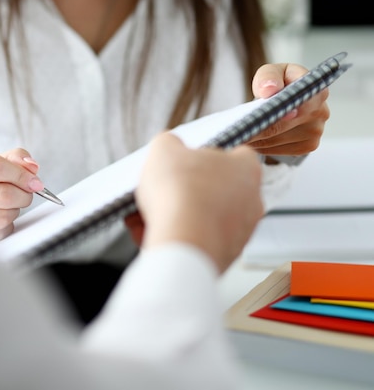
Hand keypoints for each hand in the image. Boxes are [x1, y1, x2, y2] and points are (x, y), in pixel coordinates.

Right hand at [0, 148, 45, 244]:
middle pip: (2, 195)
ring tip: (9, 206)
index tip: (34, 181)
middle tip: (25, 194)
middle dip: (23, 195)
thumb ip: (15, 158)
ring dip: (14, 212)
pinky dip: (5, 227)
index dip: (21, 174)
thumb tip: (32, 167)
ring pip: (1, 217)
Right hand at [135, 133, 263, 273]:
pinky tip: (152, 234)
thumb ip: (168, 143)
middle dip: (184, 191)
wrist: (184, 242)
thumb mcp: (164, 149)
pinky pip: (197, 242)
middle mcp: (251, 201)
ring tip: (146, 216)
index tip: (186, 162)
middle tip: (161, 191)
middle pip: (214, 189)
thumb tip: (168, 147)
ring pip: (202, 218)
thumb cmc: (181, 192)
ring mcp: (241, 232)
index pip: (236, 154)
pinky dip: (176, 238)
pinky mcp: (225, 256)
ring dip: (175, 216)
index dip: (207, 156)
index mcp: (246, 169)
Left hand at [248, 63, 329, 156]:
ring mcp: (315, 132)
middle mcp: (321, 112)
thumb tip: (269, 89)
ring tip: (239, 132)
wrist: (285, 101)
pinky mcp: (307, 147)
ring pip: (274, 140)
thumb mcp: (271, 72)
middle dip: (254, 127)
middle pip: (279, 125)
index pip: (293, 102)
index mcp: (316, 89)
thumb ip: (269, 76)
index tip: (254, 117)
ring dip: (254, 138)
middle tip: (233, 130)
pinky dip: (260, 146)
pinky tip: (253, 138)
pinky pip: (276, 150)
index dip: (273, 111)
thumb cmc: (278, 84)